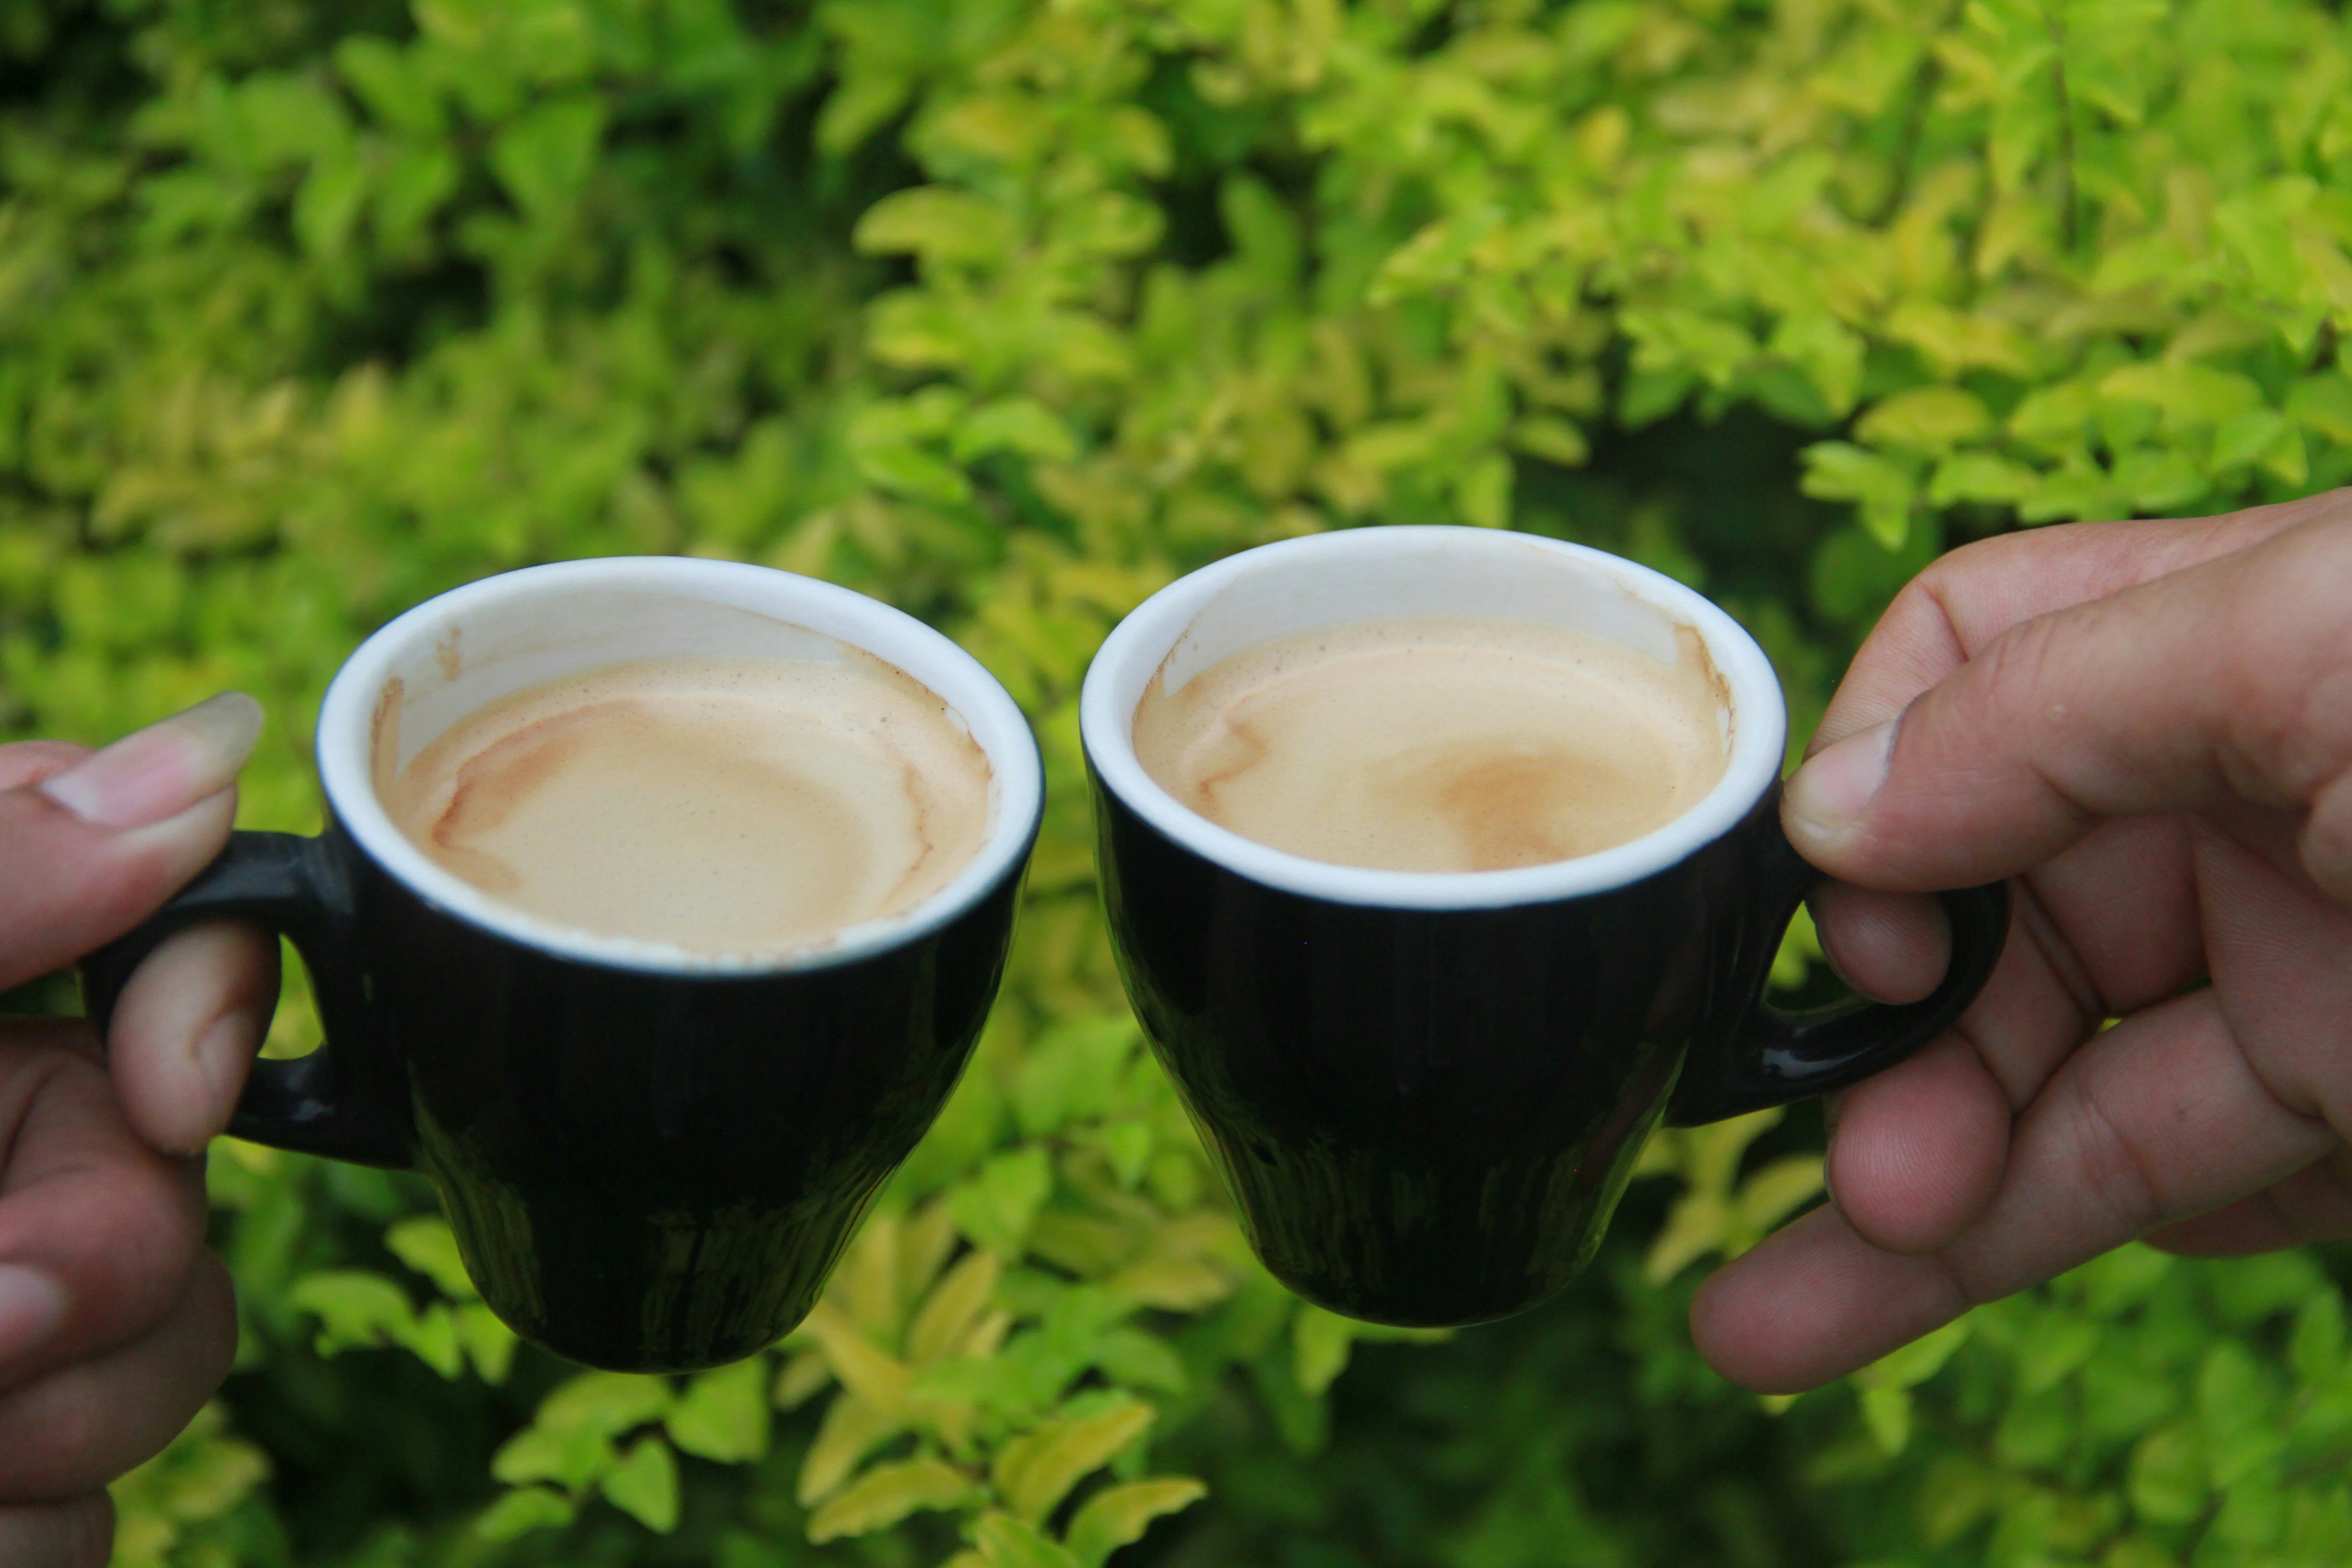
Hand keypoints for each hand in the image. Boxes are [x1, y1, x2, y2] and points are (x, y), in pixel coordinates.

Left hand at [0, 697, 278, 1565]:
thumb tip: (212, 748)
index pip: (150, 913)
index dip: (205, 991)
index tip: (173, 1098)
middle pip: (181, 1157)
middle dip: (114, 1261)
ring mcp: (0, 1308)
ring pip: (172, 1343)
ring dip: (66, 1428)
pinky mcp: (11, 1460)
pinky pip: (101, 1506)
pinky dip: (31, 1529)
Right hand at [1692, 490, 2351, 1392]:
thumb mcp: (2323, 645)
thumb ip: (2054, 700)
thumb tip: (1827, 807)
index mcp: (2207, 646)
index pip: (1966, 668)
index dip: (1875, 785)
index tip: (1861, 908)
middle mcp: (2224, 799)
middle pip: (1973, 918)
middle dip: (1877, 1050)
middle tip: (1846, 1167)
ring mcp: (2280, 962)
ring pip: (2037, 1084)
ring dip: (1901, 1199)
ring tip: (1771, 1319)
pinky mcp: (2336, 1108)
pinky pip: (2153, 1179)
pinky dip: (2026, 1241)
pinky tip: (1909, 1294)